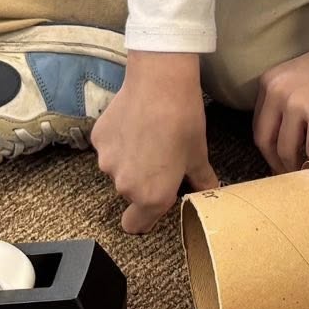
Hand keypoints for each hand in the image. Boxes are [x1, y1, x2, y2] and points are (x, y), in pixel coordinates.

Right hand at [90, 51, 218, 234]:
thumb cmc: (184, 122)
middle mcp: (124, 185)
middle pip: (130, 194)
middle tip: (161, 157)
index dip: (145, 218)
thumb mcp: (198, 155)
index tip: (156, 201)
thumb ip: (202, 181)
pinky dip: (119, 141)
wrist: (160, 83)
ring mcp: (106, 161)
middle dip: (142, 181)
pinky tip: (134, 122)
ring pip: (117, 169)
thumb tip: (211, 191)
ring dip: (129, 160)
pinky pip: (108, 148)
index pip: (135, 225)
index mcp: (151, 196)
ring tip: (148, 136)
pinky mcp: (97, 139)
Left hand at [252, 26, 308, 173]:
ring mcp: (297, 105)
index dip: (269, 146)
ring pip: (287, 151)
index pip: (260, 123)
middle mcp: (278, 92)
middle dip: (276, 162)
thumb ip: (289, 99)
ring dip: (299, 165)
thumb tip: (287, 134)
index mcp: (271, 81)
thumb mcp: (302, 76)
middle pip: (265, 140)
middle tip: (290, 174)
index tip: (278, 159)